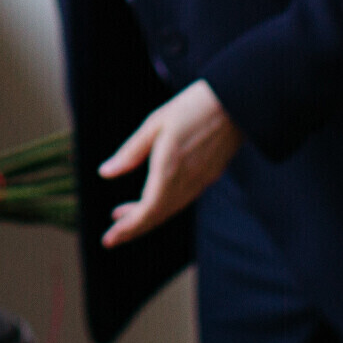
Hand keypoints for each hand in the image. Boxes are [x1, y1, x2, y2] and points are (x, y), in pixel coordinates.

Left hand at [96, 80, 242, 245]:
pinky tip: (151, 198)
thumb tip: (105, 173)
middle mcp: (187, 181)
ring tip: (122, 215)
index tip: (108, 240)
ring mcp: (201, 180)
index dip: (127, 229)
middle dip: (133, 228)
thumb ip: (130, 152)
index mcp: (170, 169)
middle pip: (158, 216)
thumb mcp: (155, 124)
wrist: (237, 102)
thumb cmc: (192, 106)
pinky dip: (162, 206)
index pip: (147, 211)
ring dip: (146, 217)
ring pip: (170, 209)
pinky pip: (182, 200)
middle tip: (111, 235)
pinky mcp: (209, 175)